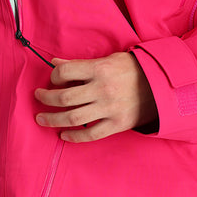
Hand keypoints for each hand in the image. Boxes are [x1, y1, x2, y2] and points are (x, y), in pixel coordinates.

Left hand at [34, 52, 157, 141]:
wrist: (159, 85)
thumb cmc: (131, 68)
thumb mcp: (107, 59)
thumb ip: (80, 64)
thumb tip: (55, 63)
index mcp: (100, 69)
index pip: (66, 72)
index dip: (54, 76)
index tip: (52, 79)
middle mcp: (102, 89)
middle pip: (65, 97)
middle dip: (46, 98)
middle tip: (38, 97)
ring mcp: (109, 109)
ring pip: (73, 118)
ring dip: (53, 119)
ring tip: (41, 118)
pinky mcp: (116, 124)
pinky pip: (90, 135)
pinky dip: (74, 137)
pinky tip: (63, 134)